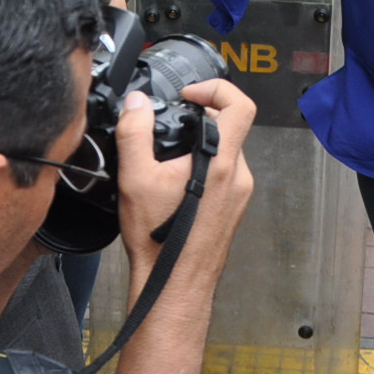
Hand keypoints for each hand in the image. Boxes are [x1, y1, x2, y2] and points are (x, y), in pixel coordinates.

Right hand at [113, 78, 256, 288]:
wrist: (173, 285)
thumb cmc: (159, 242)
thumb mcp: (135, 178)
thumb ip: (134, 133)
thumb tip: (137, 103)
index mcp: (220, 163)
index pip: (239, 105)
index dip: (215, 89)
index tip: (190, 95)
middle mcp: (238, 176)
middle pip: (231, 127)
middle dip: (201, 118)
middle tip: (173, 122)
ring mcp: (239, 194)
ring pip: (227, 152)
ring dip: (201, 145)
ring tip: (170, 157)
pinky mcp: (234, 209)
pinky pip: (224, 174)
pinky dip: (204, 167)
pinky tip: (177, 183)